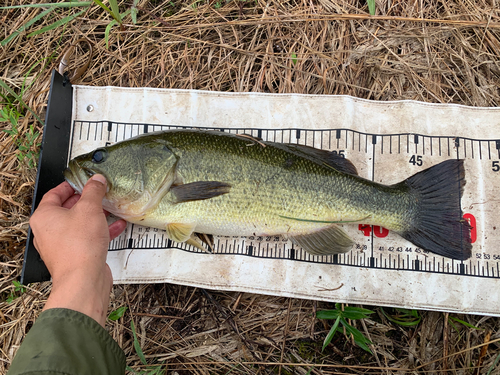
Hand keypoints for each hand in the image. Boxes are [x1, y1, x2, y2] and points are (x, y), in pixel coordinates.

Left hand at [30, 175, 126, 325]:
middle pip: (67, 209)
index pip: (54, 193)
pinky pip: (87, 238)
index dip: (70, 185)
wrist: (83, 279)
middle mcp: (48, 231)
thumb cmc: (79, 247)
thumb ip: (94, 191)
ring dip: (95, 216)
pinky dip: (100, 231)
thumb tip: (96, 180)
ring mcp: (61, 245)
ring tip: (109, 208)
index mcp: (44, 217)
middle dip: (85, 201)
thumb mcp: (89, 209)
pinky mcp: (74, 256)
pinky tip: (116, 226)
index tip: (83, 181)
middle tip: (98, 193)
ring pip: (79, 225)